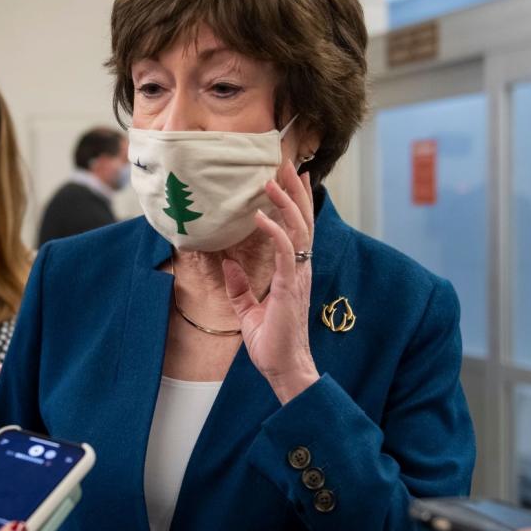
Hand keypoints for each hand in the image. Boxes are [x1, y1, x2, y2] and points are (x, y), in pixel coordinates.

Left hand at [223, 160, 319, 404]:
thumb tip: (228, 264)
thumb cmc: (271, 343)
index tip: (294, 177)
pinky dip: (273, 230)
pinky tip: (260, 216)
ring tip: (272, 179)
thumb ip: (240, 287)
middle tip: (287, 163)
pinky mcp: (289, 287)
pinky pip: (284, 251)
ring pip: (296, 229)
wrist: (283, 368)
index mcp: (293, 272)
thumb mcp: (249, 310)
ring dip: (285, 202)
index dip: (297, 201)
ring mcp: (297, 276)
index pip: (298, 228)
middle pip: (302, 220)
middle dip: (294, 190)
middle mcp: (300, 269)